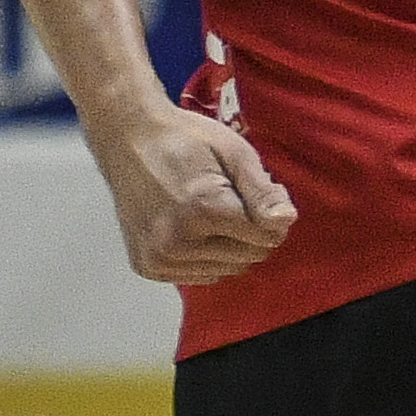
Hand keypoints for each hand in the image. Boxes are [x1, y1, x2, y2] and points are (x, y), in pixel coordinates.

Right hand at [89, 96, 293, 286]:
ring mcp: (159, 258)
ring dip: (229, 248)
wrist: (128, 138)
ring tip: (209, 214)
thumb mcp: (234, 152)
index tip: (253, 192)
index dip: (270, 216)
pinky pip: (198, 276)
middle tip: (231, 200)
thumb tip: (286, 221)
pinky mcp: (147, 266)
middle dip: (251, 233)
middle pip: (247, 258)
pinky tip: (192, 231)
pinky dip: (205, 259)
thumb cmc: (185, 139)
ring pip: (225, 271)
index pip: (265, 238)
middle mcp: (178, 241)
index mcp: (203, 209)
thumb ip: (262, 191)